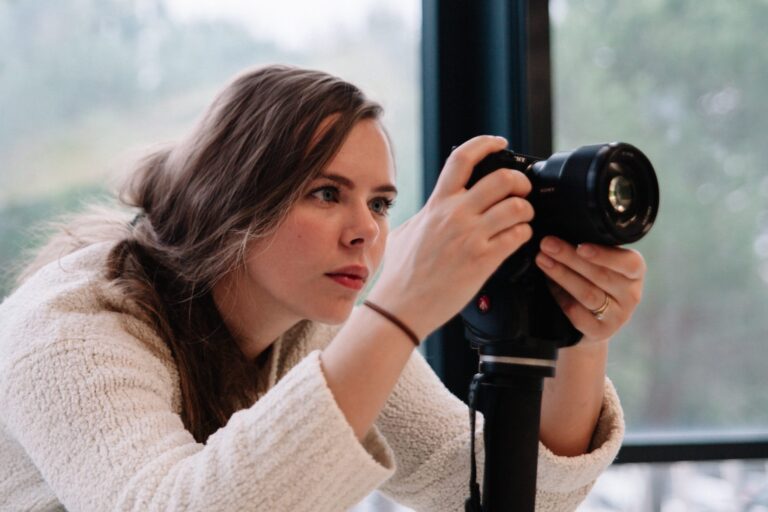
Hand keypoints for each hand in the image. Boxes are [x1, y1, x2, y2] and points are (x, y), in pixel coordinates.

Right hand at [367, 135, 533, 338]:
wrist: (401, 307)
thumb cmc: (400, 274)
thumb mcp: (405, 232)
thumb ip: (425, 214)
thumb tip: (433, 207)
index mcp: (437, 204)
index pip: (462, 158)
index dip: (485, 143)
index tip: (499, 142)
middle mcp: (455, 215)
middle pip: (502, 179)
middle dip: (520, 181)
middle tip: (522, 190)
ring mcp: (470, 237)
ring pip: (517, 207)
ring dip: (526, 211)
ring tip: (522, 219)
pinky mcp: (483, 261)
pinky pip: (518, 236)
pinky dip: (524, 235)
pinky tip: (517, 240)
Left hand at [534, 236, 645, 344]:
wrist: (588, 324)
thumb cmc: (592, 282)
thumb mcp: (599, 265)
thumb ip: (589, 251)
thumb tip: (560, 233)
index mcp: (635, 272)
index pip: (628, 263)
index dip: (604, 255)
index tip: (581, 246)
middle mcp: (631, 295)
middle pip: (600, 275)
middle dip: (570, 257)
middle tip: (547, 244)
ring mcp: (617, 316)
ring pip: (588, 294)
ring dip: (562, 275)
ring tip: (542, 260)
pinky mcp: (600, 332)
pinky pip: (577, 314)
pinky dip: (560, 297)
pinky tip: (548, 285)